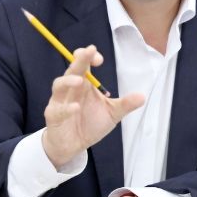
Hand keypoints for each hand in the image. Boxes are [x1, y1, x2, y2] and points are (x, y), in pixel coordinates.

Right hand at [41, 45, 143, 167]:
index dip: (89, 57)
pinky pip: (57, 110)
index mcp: (84, 84)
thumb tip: (142, 96)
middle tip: (88, 51)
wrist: (73, 145)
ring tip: (80, 80)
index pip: (84, 64)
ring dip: (68, 80)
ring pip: (58, 85)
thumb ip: (124, 104)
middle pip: (72, 69)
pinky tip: (75, 108)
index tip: (99, 59)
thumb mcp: (111, 113)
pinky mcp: (53, 116)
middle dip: (79, 60)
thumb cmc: (89, 124)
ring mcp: (59, 102)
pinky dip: (66, 109)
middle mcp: (70, 89)